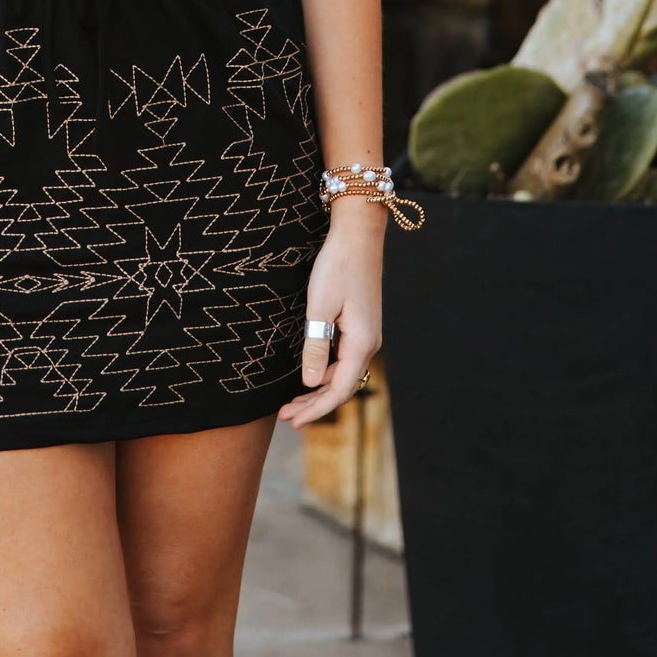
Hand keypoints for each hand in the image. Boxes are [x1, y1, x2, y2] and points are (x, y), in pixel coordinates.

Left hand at [278, 199, 383, 427]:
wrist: (358, 235)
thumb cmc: (337, 266)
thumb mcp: (319, 306)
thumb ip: (315, 345)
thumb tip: (310, 382)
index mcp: (361, 343)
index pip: (339, 390)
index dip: (315, 409)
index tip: (292, 421)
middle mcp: (369, 344)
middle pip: (342, 386)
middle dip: (314, 404)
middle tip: (286, 417)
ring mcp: (367, 334)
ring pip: (344, 373)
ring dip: (319, 389)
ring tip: (294, 401)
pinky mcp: (362, 324)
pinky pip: (345, 359)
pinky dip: (327, 372)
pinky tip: (312, 374)